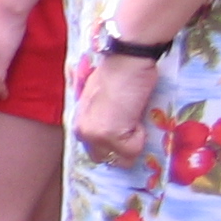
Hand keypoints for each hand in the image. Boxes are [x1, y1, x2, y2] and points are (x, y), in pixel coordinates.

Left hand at [75, 51, 159, 167]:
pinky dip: (142, 136)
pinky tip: (136, 115)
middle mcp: (82, 133)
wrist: (125, 62)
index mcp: (78, 123)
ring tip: (132, 117)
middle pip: (105, 158)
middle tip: (130, 125)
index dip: (112, 144)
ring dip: (133, 142)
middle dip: (122, 147)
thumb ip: (97, 117)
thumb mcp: (97, 98)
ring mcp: (96, 135)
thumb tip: (110, 131)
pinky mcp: (111, 136)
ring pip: (121, 158)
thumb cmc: (116, 74)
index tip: (124, 131)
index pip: (94, 150)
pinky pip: (134, 150)